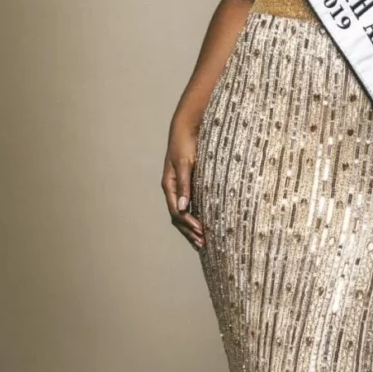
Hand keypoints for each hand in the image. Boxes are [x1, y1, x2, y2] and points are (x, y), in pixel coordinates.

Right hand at [161, 121, 205, 251]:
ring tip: (202, 240)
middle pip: (178, 217)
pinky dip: (194, 216)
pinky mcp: (187, 183)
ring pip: (182, 213)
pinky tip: (202, 223)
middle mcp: (173, 189)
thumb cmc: (185, 143)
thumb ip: (185, 185)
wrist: (186, 127)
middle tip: (203, 244)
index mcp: (169, 185)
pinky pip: (188, 205)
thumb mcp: (185, 163)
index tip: (202, 232)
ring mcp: (179, 187)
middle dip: (189, 231)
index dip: (188, 224)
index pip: (177, 211)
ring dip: (191, 227)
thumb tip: (184, 208)